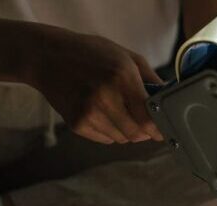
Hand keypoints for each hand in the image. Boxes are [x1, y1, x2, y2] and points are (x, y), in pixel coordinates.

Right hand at [27, 29, 163, 143]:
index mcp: (122, 78)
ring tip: (120, 113)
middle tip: (145, 124)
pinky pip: (105, 139)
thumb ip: (151, 78)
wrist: (47, 56)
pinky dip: (110, 132)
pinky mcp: (76, 123)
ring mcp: (89, 112)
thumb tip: (169, 98)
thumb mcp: (126, 56)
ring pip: (122, 139)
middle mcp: (105, 97)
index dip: (159, 128)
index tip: (164, 130)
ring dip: (127, 132)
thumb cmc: (91, 53)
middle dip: (145, 132)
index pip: (148, 117)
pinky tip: (103, 114)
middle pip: (137, 133)